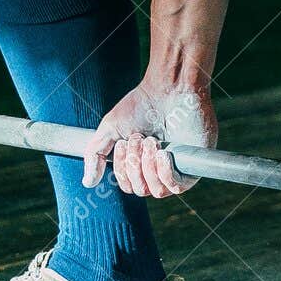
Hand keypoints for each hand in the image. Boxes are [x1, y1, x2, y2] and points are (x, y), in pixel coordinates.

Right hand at [82, 82, 216, 198]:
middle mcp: (157, 169)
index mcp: (140, 163)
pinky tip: (164, 152)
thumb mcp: (110, 129)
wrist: (170, 89)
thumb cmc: (142, 105)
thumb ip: (95, 155)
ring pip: (156, 191)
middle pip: (140, 190)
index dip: (123, 168)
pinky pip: (176, 188)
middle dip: (134, 163)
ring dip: (148, 166)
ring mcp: (176, 169)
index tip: (125, 141)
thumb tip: (88, 183)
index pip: (127, 185)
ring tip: (153, 141)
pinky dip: (165, 172)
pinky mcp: (192, 166)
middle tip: (139, 138)